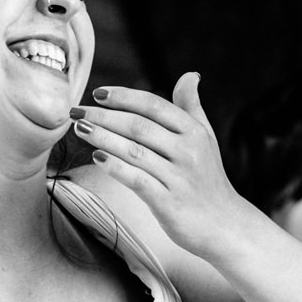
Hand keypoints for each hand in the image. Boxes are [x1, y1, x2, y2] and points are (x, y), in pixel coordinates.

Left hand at [73, 73, 255, 258]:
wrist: (225, 225)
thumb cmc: (208, 179)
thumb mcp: (206, 139)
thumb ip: (192, 107)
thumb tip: (190, 75)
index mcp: (193, 131)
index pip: (154, 105)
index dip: (124, 97)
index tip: (97, 93)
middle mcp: (188, 151)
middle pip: (139, 126)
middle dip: (104, 116)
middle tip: (76, 111)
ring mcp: (178, 177)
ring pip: (134, 151)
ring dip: (103, 138)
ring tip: (80, 129)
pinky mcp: (168, 202)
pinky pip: (137, 180)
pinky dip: (115, 167)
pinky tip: (96, 158)